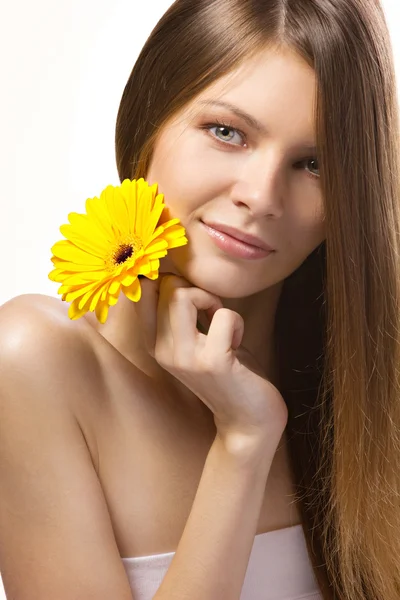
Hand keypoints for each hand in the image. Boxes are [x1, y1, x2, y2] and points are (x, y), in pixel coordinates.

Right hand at [135, 271, 287, 448]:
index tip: (191, 295)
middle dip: (196, 288)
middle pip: (165, 287)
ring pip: (183, 295)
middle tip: (211, 311)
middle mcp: (161, 350)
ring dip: (211, 300)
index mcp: (154, 343)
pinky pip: (223, 316)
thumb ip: (182, 314)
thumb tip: (176, 275)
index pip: (140, 292)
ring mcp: (184, 358)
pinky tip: (237, 343)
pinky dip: (236, 321)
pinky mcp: (212, 362)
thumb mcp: (196, 340)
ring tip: (221, 323)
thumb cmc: (228, 373)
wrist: (248, 421)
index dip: (168, 279)